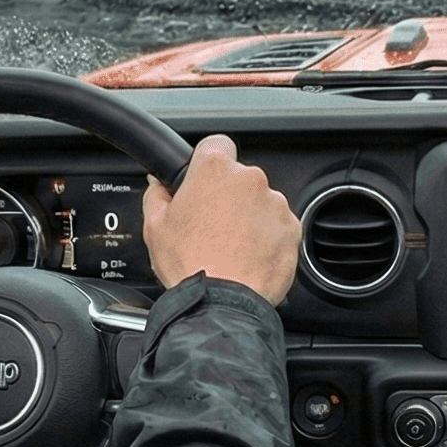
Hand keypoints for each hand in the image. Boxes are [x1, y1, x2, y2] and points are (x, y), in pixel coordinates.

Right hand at [143, 134, 299, 304]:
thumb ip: (156, 195)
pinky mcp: (292, 229)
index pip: (216, 144)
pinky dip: (267, 237)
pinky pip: (278, 226)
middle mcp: (250, 180)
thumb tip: (158, 186)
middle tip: (211, 224)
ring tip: (230, 246)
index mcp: (215, 170)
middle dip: (227, 196)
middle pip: (239, 178)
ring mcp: (275, 204)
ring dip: (248, 217)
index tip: (205, 178)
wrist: (223, 302)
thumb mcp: (155, 226)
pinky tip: (248, 255)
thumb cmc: (191, 265)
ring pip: (260, 202)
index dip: (208, 161)